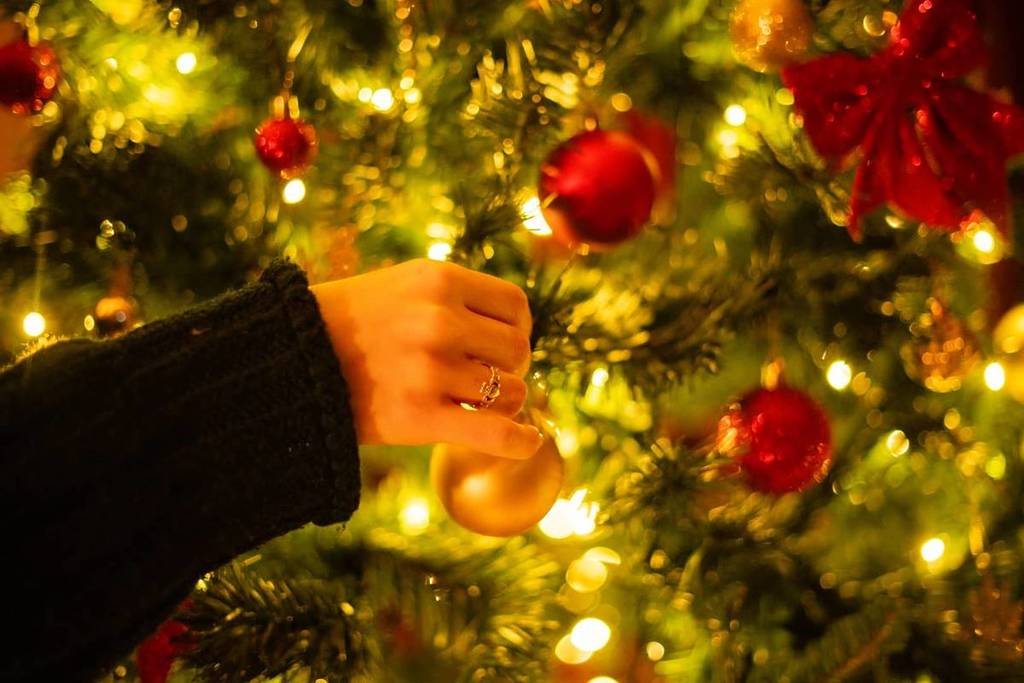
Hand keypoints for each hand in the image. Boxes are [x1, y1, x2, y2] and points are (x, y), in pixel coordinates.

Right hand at [311, 259, 542, 459]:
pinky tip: (528, 442)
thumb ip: (457, 298)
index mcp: (438, 280)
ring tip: (474, 402)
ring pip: (510, 391)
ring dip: (502, 401)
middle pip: (517, 349)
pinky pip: (495, 433)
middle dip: (509, 367)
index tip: (498, 345)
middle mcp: (439, 319)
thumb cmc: (353, 325)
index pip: (516, 307)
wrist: (291, 361)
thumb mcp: (405, 286)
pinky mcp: (421, 416)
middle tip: (482, 376)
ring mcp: (431, 369)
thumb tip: (519, 334)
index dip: (517, 330)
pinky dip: (519, 442)